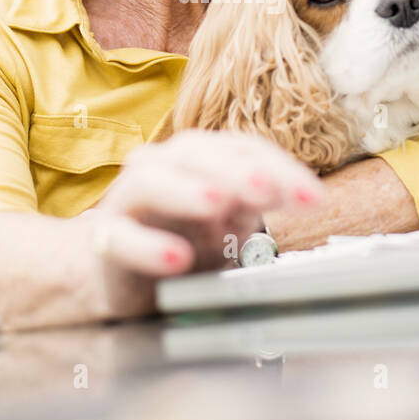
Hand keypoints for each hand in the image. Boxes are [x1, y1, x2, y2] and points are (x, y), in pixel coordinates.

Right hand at [82, 129, 325, 316]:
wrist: (117, 271)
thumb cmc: (180, 235)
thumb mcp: (229, 220)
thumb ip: (259, 202)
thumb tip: (305, 195)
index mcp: (198, 157)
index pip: (242, 149)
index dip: (280, 169)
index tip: (313, 199)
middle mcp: (162, 166)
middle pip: (196, 154)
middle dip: (237, 170)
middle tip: (268, 190)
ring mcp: (128, 199)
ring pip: (151, 181)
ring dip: (186, 191)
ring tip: (218, 204)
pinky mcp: (105, 239)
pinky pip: (121, 237)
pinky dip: (149, 247)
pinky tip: (176, 259)